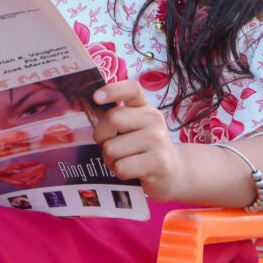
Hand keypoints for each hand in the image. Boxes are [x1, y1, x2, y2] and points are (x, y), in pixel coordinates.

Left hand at [92, 79, 185, 201]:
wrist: (174, 171)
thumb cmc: (144, 147)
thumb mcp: (134, 127)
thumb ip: (116, 118)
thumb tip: (88, 108)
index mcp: (144, 107)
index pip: (131, 89)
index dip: (112, 90)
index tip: (96, 97)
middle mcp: (153, 119)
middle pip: (111, 119)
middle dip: (102, 137)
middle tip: (111, 146)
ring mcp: (157, 140)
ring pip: (111, 148)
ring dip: (110, 160)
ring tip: (125, 161)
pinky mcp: (158, 162)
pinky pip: (121, 167)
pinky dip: (119, 172)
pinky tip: (132, 172)